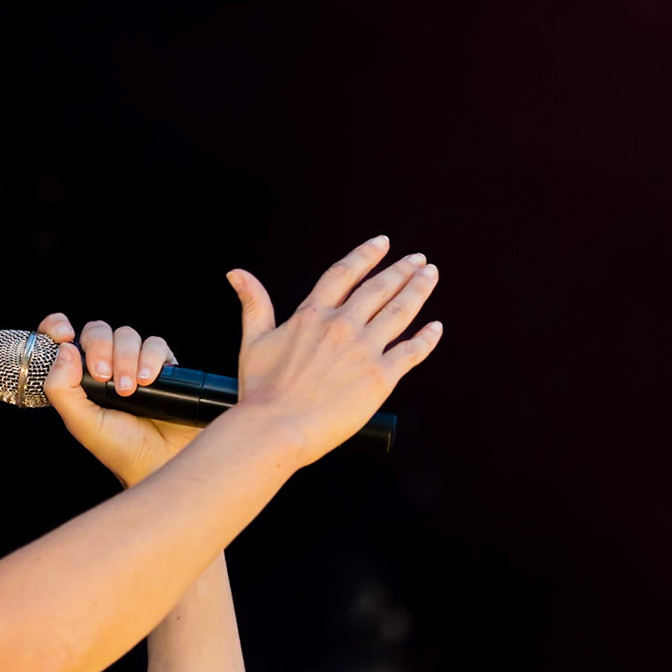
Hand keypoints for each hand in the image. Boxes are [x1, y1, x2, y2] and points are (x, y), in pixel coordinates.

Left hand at [38, 312, 202, 486]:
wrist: (157, 461)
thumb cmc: (118, 447)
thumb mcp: (80, 422)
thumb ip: (62, 389)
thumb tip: (65, 349)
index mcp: (79, 376)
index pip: (62, 339)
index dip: (57, 327)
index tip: (65, 335)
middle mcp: (106, 364)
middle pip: (98, 331)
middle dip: (101, 349)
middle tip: (104, 377)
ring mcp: (134, 363)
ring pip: (127, 334)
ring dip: (126, 359)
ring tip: (129, 390)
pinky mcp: (162, 366)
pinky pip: (155, 344)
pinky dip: (150, 358)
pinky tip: (147, 382)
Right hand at [224, 235, 443, 466]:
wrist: (276, 428)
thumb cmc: (260, 391)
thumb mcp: (252, 341)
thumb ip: (253, 304)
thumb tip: (236, 273)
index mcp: (312, 315)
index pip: (344, 274)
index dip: (365, 256)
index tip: (382, 243)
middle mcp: (341, 326)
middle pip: (379, 288)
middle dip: (401, 270)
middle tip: (419, 259)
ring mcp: (363, 350)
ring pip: (400, 311)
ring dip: (418, 290)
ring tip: (430, 275)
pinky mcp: (380, 377)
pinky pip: (411, 351)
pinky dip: (426, 338)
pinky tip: (435, 327)